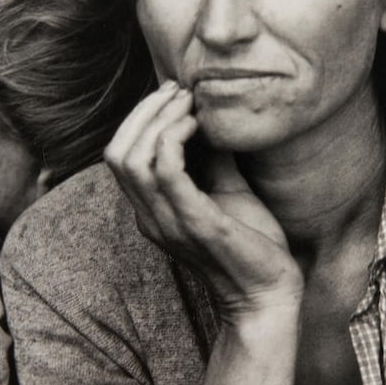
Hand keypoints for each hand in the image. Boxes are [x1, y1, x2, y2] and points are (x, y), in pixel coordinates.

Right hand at [105, 81, 302, 316]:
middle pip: (116, 153)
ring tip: (188, 103)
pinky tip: (198, 125)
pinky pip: (165, 172)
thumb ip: (211, 158)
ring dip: (158, 119)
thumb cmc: (251, 245)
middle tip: (178, 91)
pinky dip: (174, 138)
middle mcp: (150, 218)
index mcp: (152, 211)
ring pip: (132, 159)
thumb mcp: (226, 191)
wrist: (269, 293)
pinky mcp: (194, 223)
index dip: (139, 119)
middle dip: (143, 112)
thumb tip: (211, 117)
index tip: (173, 94)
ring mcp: (168, 222)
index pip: (119, 157)